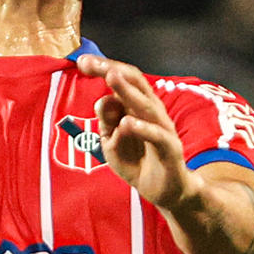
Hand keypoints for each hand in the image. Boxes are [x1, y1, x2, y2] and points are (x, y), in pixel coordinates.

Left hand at [76, 54, 194, 210]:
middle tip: (91, 63)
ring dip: (128, 91)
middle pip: (136, 84)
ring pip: (146, 105)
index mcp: (137, 106)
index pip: (123, 79)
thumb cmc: (137, 162)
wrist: (166, 191)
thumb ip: (107, 121)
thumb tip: (102, 99)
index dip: (104, 68)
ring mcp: (163, 129)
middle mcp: (152, 111)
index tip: (82, 61)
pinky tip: (128, 123)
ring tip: (111, 77)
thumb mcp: (112, 142)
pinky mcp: (170, 149)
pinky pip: (158, 136)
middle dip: (113, 70)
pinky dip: (143, 129)